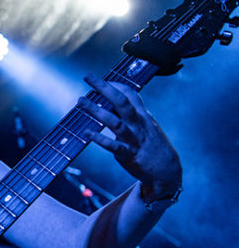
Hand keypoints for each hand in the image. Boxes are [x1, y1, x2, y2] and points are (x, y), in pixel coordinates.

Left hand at [79, 74, 181, 200]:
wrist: (166, 170)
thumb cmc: (151, 145)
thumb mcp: (146, 125)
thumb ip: (131, 114)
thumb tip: (113, 102)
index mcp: (142, 115)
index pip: (131, 93)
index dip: (116, 84)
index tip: (101, 78)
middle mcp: (138, 124)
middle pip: (122, 101)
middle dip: (105, 87)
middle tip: (88, 77)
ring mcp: (133, 139)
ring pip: (115, 122)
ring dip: (96, 110)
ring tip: (81, 101)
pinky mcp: (128, 155)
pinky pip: (113, 146)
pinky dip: (100, 139)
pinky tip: (87, 132)